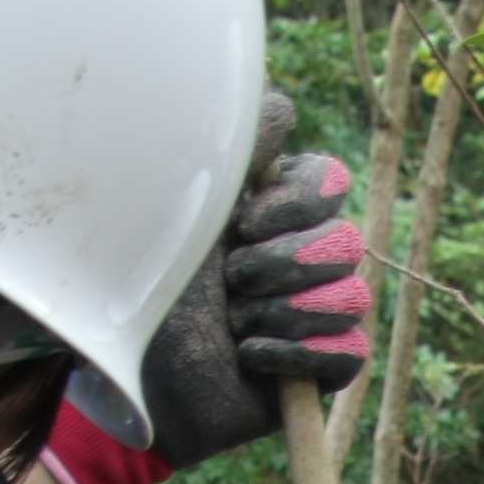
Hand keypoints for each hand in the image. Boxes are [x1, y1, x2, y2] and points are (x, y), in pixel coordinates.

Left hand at [133, 91, 375, 466]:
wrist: (131, 375)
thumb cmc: (143, 287)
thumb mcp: (185, 206)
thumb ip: (239, 151)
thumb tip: (283, 109)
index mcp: (273, 212)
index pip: (331, 183)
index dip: (297, 204)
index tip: (241, 224)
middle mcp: (300, 257)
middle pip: (347, 240)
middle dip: (281, 264)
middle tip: (229, 281)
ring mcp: (314, 314)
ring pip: (352, 296)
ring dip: (282, 311)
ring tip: (232, 324)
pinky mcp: (318, 369)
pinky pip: (350, 352)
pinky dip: (296, 353)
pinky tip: (250, 356)